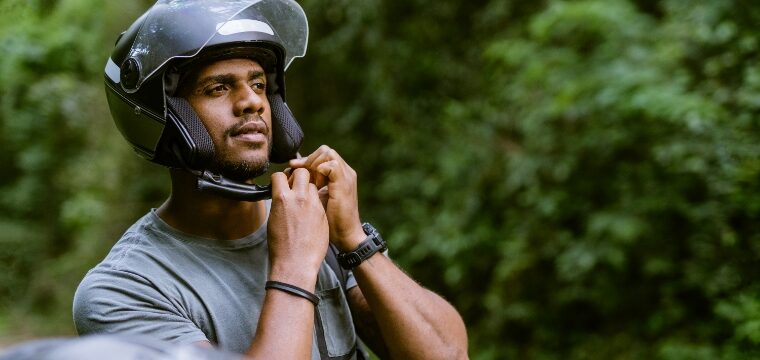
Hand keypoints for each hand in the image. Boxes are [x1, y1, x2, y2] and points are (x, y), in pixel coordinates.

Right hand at [267, 168, 328, 288]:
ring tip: (304, 201)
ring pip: (313, 184)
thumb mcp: (273, 220)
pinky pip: (319, 199)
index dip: (280, 179)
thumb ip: (279, 203)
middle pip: (302, 172)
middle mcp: (299, 198)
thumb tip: (281, 196)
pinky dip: (314, 201)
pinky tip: (310, 212)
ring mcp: (313, 205)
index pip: (280, 175)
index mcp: (282, 199)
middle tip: (295, 187)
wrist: (296, 263)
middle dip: (298, 176)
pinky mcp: (322, 213)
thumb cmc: (280, 246)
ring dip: (308, 188)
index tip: (281, 184)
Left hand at [289, 145, 365, 250]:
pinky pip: (331, 165)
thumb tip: (292, 177)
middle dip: (309, 159)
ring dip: (313, 163)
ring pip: (327, 153)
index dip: (306, 159)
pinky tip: (314, 184)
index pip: (322, 155)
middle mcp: (345, 172)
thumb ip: (311, 187)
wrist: (345, 236)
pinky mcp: (344, 184)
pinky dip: (319, 170)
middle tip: (297, 171)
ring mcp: (346, 177)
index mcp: (340, 175)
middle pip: (325, 151)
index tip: (292, 167)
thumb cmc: (331, 222)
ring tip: (307, 180)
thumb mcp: (318, 199)